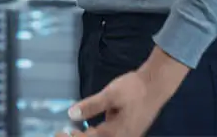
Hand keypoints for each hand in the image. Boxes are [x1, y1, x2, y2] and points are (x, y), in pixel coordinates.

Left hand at [60, 48, 188, 136]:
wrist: (156, 85)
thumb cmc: (133, 89)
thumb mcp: (110, 95)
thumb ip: (91, 106)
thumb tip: (71, 114)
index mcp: (116, 133)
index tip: (61, 132)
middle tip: (64, 133)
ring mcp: (127, 135)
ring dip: (89, 136)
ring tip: (73, 131)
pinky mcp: (129, 130)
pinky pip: (109, 136)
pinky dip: (97, 133)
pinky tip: (90, 127)